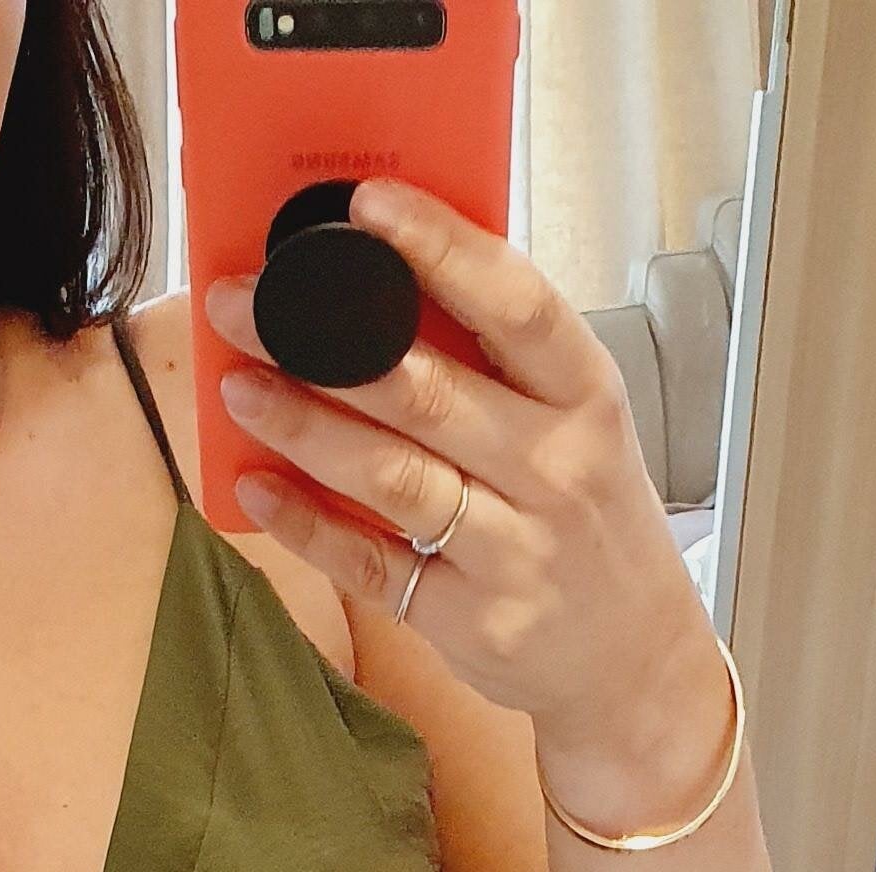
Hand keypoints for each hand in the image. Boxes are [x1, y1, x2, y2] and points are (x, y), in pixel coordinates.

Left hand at [205, 179, 738, 835]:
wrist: (635, 660)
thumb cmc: (591, 522)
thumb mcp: (581, 427)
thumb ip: (503, 366)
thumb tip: (387, 287)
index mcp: (587, 398)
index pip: (516, 304)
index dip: (440, 249)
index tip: (367, 206)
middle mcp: (556, 471)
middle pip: (427, 391)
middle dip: (320, 342)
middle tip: (244, 306)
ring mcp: (514, 552)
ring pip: (392, 476)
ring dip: (303, 427)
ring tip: (241, 389)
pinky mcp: (469, 620)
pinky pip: (372, 565)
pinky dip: (307, 525)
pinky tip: (258, 487)